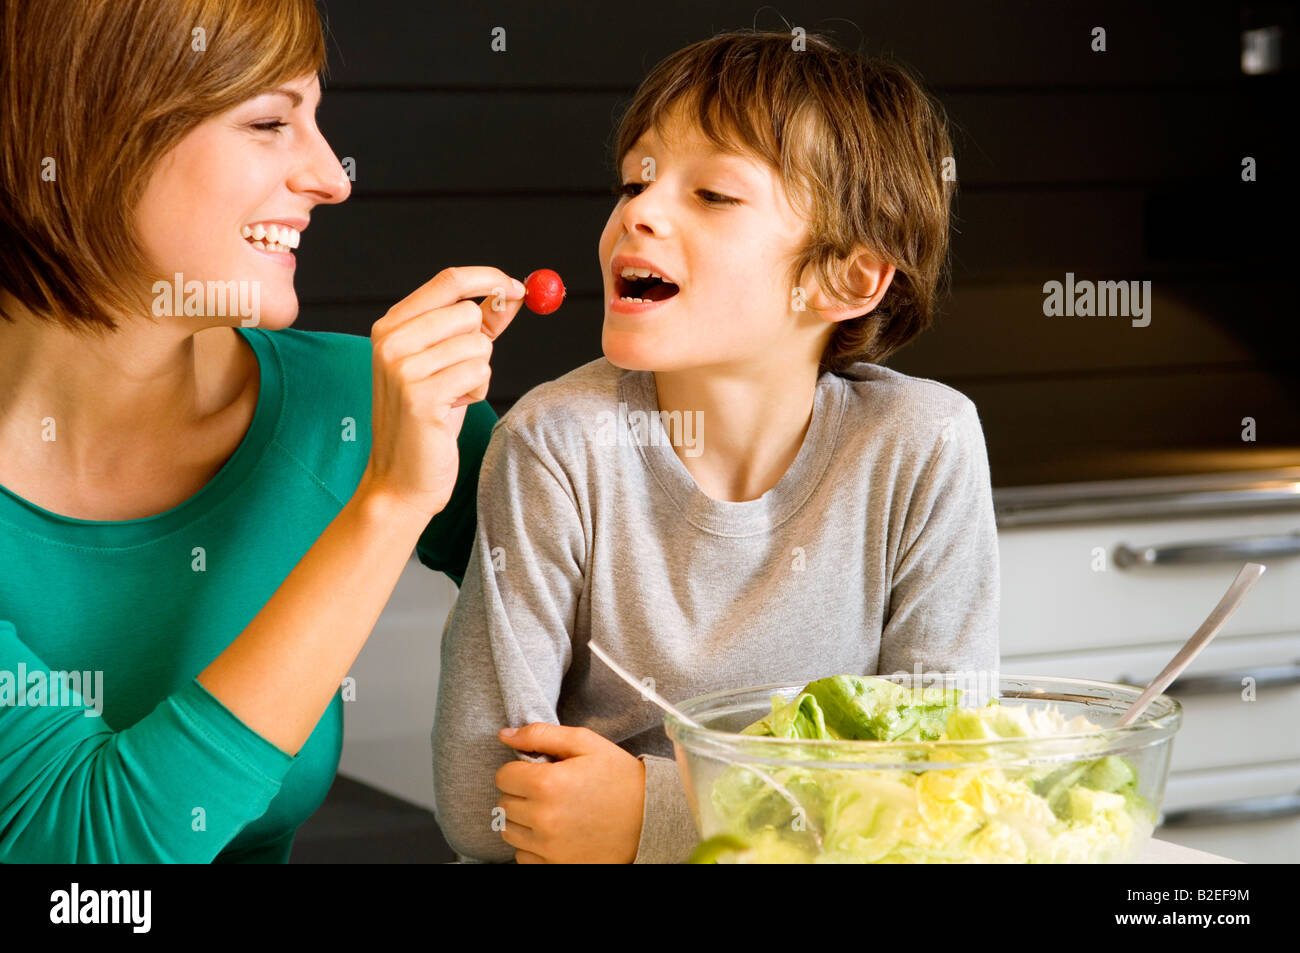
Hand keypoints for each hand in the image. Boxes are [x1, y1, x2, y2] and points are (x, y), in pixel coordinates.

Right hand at [362, 267, 524, 517]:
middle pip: (468, 312)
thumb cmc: (428, 421)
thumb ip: (476, 326)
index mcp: (392, 325)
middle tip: (459, 376)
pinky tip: (453, 410)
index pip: (448, 280)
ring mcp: (402, 367)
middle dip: (480, 344)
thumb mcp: (448, 364)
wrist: (401, 479)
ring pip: (478, 346)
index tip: (518, 288)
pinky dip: (476, 392)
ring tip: (452, 398)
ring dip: (478, 374)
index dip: (489, 278)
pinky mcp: (420, 395)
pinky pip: (478, 373)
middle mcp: (391, 340)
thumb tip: (512, 294)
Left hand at [495, 724, 645, 863]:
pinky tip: (554, 832)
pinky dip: (532, 844)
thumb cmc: (619, 778)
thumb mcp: (586, 743)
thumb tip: (505, 734)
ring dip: (522, 820)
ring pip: (509, 831)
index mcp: (547, 783)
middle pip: (504, 803)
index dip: (519, 770)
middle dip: (520, 793)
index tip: (537, 771)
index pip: (503, 776)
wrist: (650, 819)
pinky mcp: (555, 866)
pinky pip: (522, 856)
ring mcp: (548, 847)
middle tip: (547, 790)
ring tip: (550, 810)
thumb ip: (541, 734)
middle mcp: (543, 818)